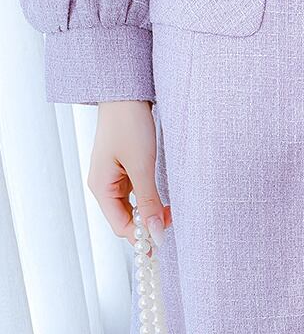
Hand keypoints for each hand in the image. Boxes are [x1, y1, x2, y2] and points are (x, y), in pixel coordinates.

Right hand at [87, 100, 171, 245]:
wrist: (126, 95)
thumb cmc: (130, 126)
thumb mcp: (142, 166)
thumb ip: (148, 202)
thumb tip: (155, 234)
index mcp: (101, 187)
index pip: (120, 226)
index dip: (141, 236)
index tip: (164, 238)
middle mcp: (105, 186)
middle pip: (126, 220)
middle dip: (148, 225)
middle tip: (173, 221)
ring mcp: (115, 179)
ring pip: (134, 208)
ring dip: (152, 212)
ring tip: (172, 211)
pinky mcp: (125, 171)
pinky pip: (138, 194)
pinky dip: (151, 200)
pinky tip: (165, 198)